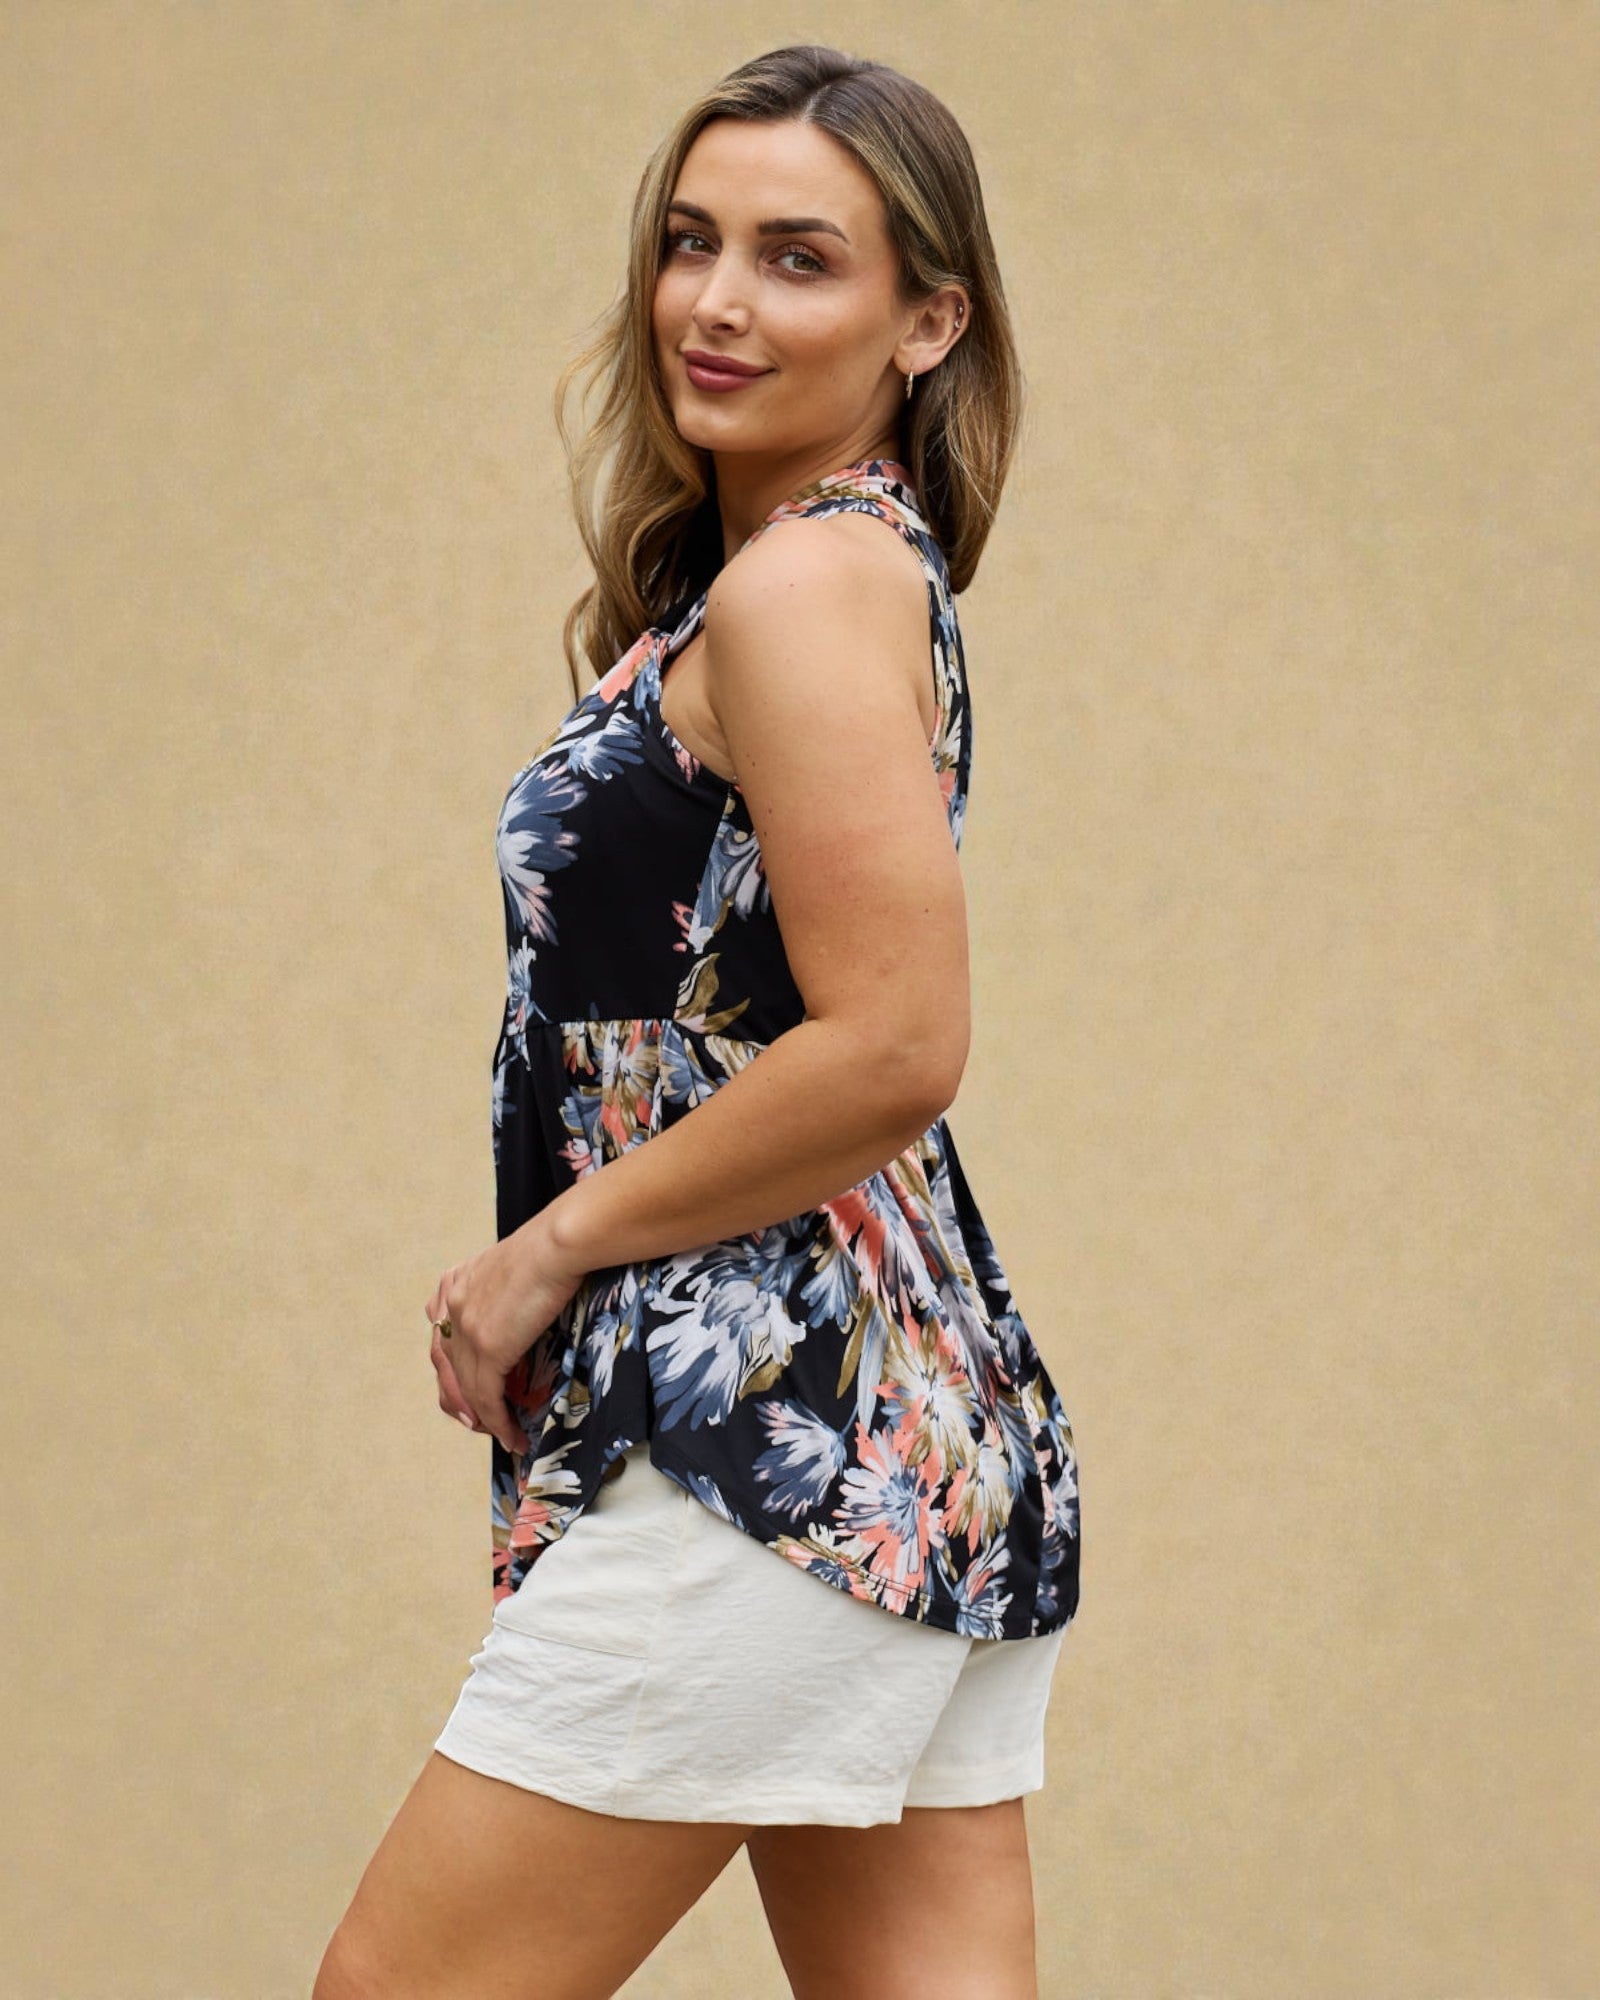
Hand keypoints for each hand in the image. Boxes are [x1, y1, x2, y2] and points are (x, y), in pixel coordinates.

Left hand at [426, 1212, 586, 1454]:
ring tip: (502, 1435)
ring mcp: (467, 1329)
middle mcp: (452, 1306)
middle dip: (461, 1400)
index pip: (442, 1337)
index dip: (453, 1370)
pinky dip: (498, 1421)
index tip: (468, 1389)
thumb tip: (522, 1307)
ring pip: (466, 1388)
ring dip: (484, 1419)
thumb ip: (503, 1287)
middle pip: (445, 1368)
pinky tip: (512, 1435)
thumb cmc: (554, 1245)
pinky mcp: (488, 1347)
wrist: (560, 1243)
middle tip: (480, 1422)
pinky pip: (487, 1396)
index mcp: (455, 1283)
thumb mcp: (515, 1262)